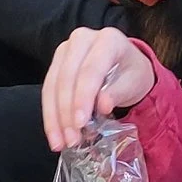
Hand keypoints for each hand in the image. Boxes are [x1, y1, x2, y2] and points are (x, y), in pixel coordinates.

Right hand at [43, 26, 156, 150]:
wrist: (125, 67)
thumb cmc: (132, 74)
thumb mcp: (134, 83)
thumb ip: (118, 92)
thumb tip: (102, 106)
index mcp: (108, 40)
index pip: (90, 70)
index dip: (83, 97)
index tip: (80, 123)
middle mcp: (82, 38)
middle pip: (67, 77)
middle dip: (66, 112)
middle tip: (71, 139)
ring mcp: (66, 49)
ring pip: (52, 84)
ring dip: (54, 117)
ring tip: (60, 142)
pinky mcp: (56, 62)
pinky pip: (47, 90)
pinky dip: (50, 115)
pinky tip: (54, 134)